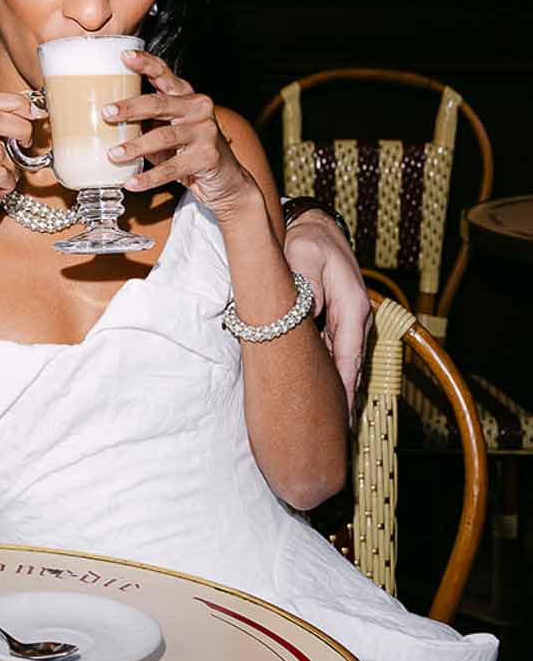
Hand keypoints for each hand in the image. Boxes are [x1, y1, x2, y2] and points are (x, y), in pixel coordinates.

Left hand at [105, 50, 259, 218]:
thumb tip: (105, 123)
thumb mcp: (167, 131)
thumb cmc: (188, 151)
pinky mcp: (207, 157)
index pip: (164, 74)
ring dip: (136, 146)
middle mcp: (197, 109)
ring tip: (114, 154)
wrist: (225, 179)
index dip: (145, 63)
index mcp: (185, 97)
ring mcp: (205, 132)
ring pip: (164, 136)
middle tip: (107, 113)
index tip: (124, 56)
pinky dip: (149, 177)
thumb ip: (144, 123)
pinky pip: (172, 168)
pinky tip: (132, 182)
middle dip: (131, 108)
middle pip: (160, 103)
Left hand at [282, 213, 371, 412]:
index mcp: (352, 306)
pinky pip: (337, 352)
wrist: (313, 226)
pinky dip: (333, 372)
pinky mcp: (339, 320)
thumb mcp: (304, 256)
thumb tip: (312, 316)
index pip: (348, 357)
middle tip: (333, 433)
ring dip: (339, 388)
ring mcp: (349, 320)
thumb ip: (310, 287)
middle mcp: (356, 317)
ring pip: (344, 361)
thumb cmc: (306, 241)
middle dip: (343, 398)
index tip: (339, 417)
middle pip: (350, 366)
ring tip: (330, 423)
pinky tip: (324, 393)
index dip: (343, 389)